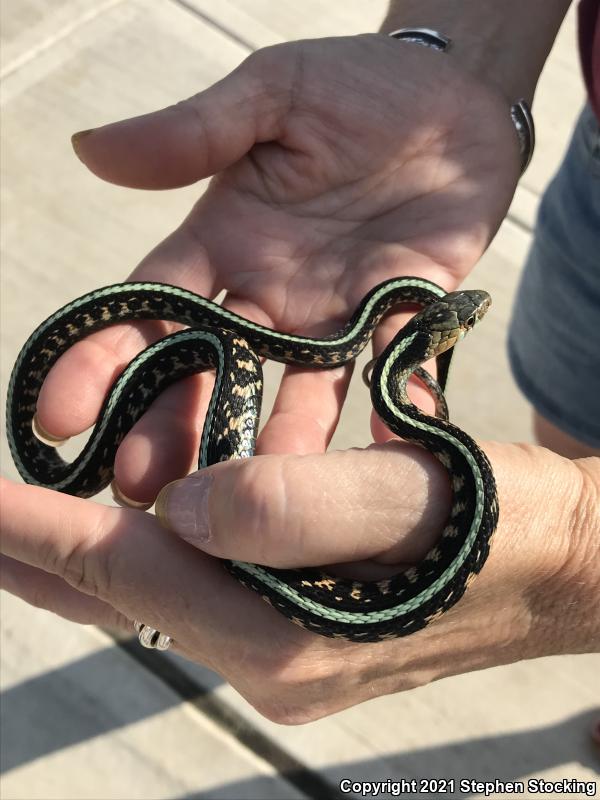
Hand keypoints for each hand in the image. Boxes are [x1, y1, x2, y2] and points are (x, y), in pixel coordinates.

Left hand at [2, 444, 596, 722]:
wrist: (559, 566)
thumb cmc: (498, 530)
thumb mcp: (408, 504)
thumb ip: (294, 505)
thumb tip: (181, 501)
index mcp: (281, 632)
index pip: (129, 573)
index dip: (39, 533)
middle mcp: (265, 651)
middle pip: (123, 598)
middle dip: (38, 554)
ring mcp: (279, 640)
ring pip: (154, 592)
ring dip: (84, 553)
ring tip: (22, 514)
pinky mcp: (297, 619)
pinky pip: (197, 584)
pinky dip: (146, 550)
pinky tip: (126, 522)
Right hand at [36, 35, 521, 503]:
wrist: (453, 97)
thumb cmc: (356, 85)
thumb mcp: (270, 96)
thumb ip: (193, 134)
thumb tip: (90, 148)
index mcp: (223, 241)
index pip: (148, 307)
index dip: (104, 360)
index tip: (61, 415)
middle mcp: (270, 291)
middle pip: (211, 368)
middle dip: (175, 424)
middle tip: (142, 486)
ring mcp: (335, 311)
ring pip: (297, 387)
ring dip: (276, 440)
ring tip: (254, 501)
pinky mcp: (403, 313)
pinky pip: (393, 367)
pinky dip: (388, 407)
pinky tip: (378, 454)